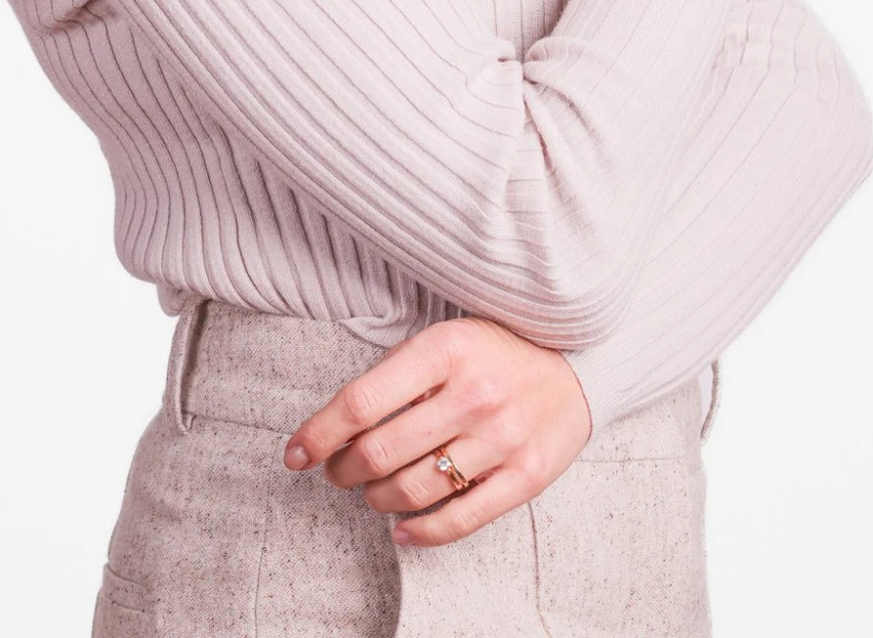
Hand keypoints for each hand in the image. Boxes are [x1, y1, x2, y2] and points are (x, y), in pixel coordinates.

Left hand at [279, 317, 590, 547]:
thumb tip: (339, 426)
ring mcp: (502, 437)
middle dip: (343, 470)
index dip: (319, 433)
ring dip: (377, 498)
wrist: (578, 364)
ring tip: (371, 491)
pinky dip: (420, 532)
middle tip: (336, 471)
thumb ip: (398, 374)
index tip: (294, 453)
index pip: (362, 401)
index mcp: (445, 350)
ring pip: (414, 490)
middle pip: (381, 452)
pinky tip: (401, 528)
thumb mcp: (446, 339)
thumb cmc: (495, 352)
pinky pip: (460, 519)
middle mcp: (474, 393)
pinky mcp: (526, 476)